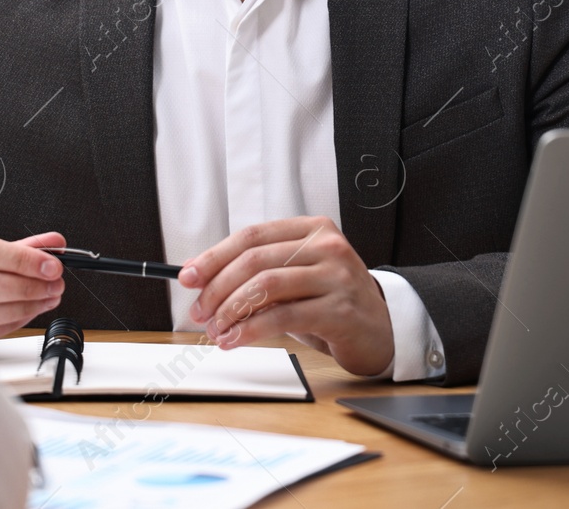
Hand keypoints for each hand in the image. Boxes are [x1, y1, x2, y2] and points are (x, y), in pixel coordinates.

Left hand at [179, 216, 393, 376]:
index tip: (187, 276)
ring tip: (216, 330)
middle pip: (255, 260)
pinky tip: (235, 339)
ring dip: (231, 310)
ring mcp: (337, 276)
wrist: (381, 330)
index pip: (252, 236)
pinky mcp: (340, 310)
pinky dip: (251, 329)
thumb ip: (256, 272)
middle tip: (198, 312)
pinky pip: (284, 316)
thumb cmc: (329, 302)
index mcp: (312, 228)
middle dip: (217, 288)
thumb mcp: (294, 278)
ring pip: (266, 286)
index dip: (214, 256)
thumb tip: (199, 276)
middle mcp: (327, 246)